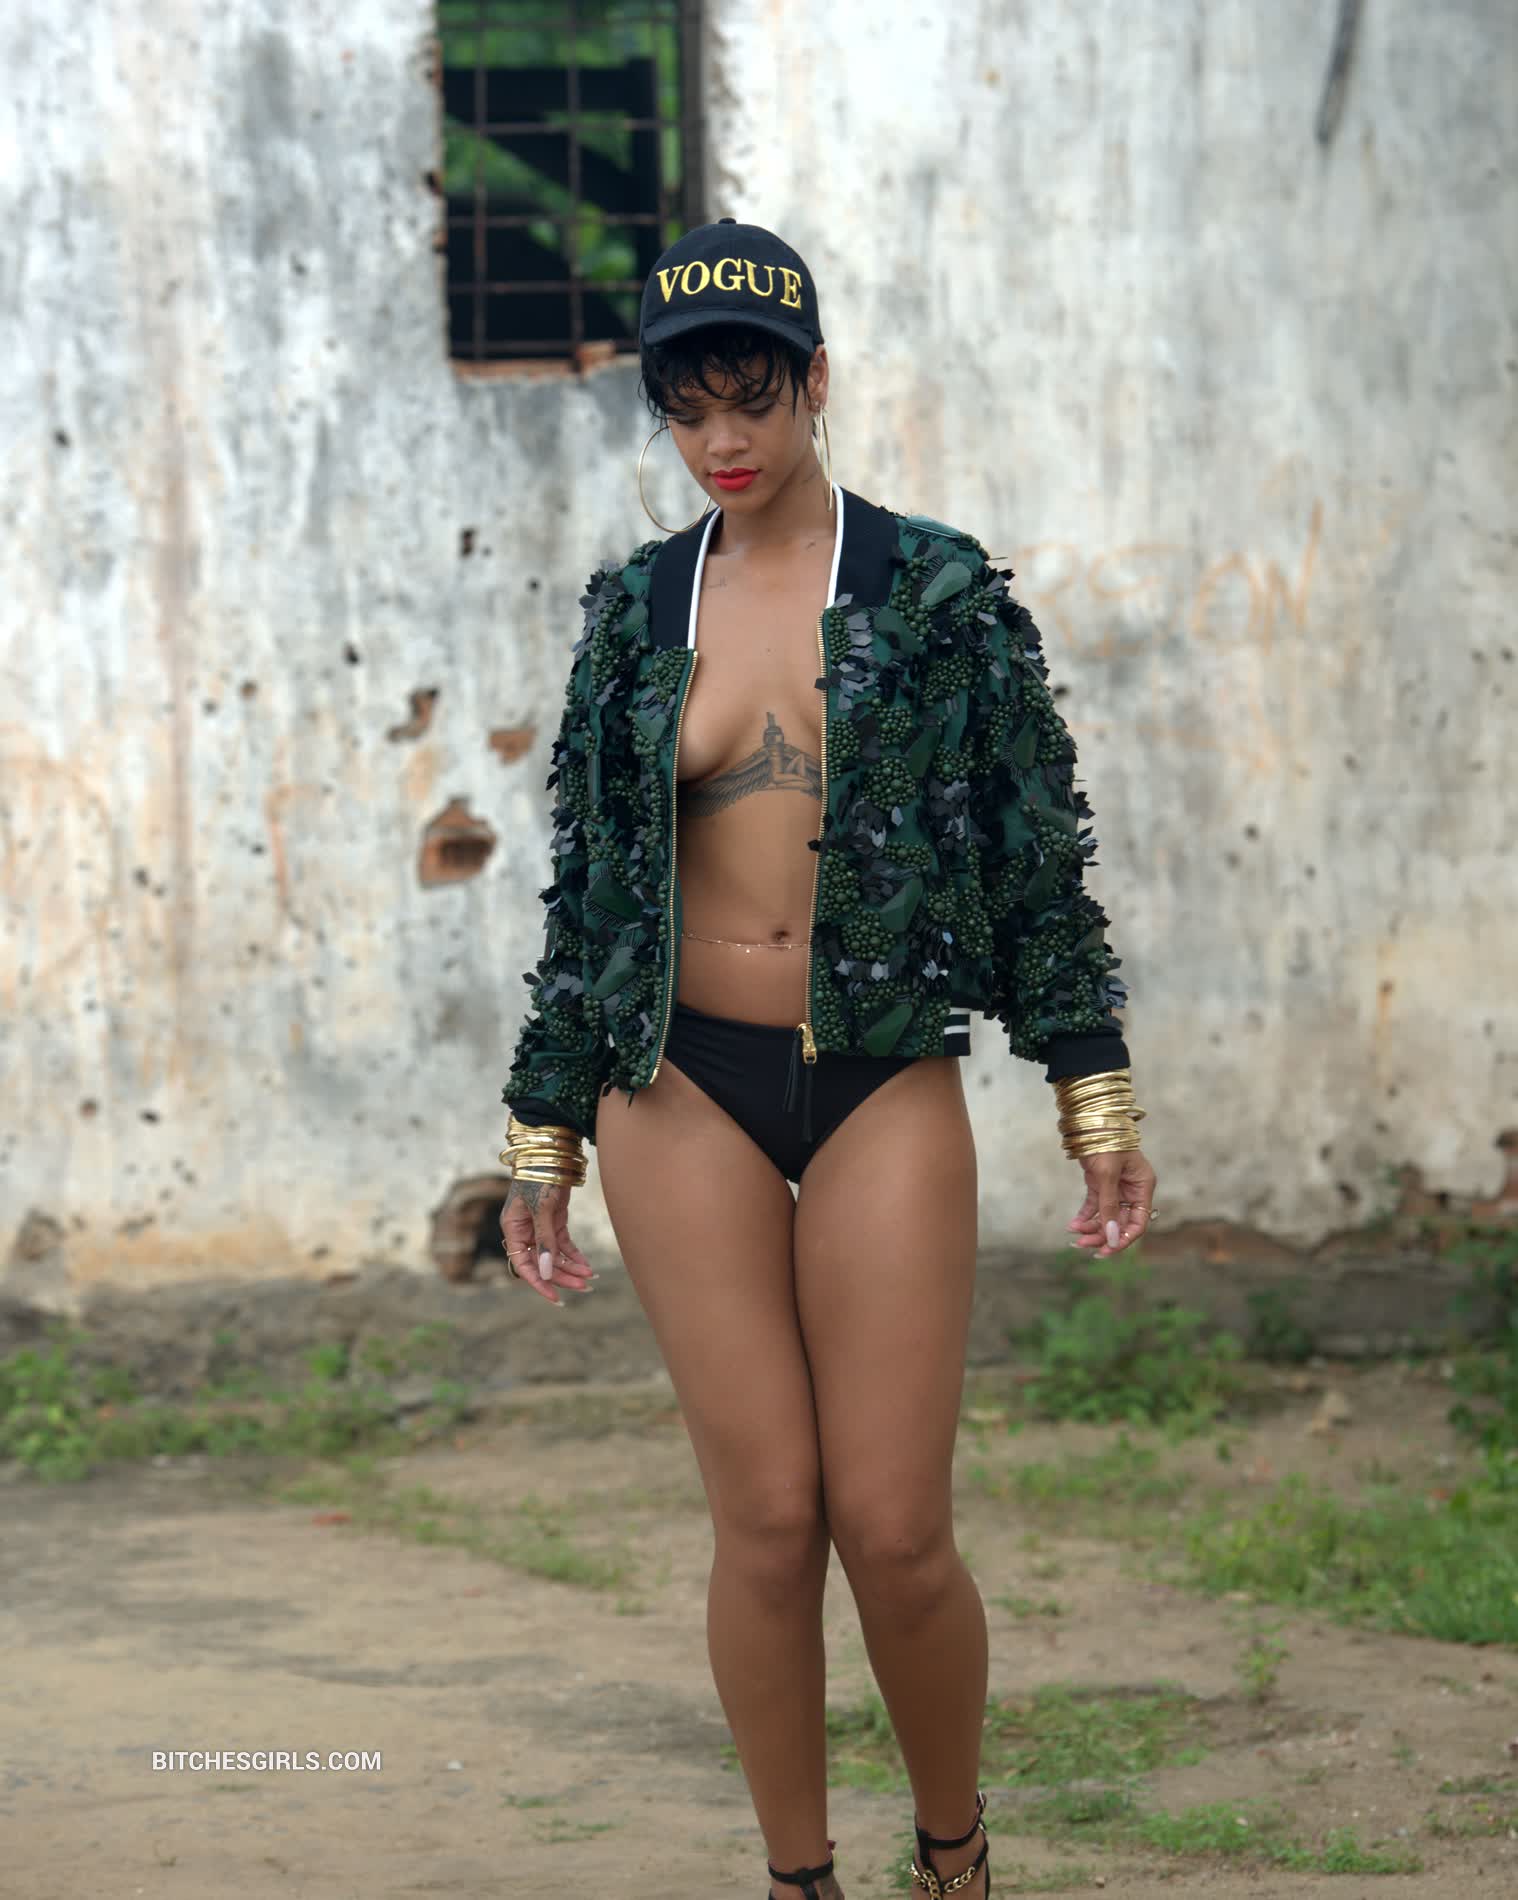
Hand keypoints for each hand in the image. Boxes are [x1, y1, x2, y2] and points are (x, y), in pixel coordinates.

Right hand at [499, 1179, 596, 1305]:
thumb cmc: (541, 1176)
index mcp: (513, 1229)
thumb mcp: (542, 1208)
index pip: (523, 1264)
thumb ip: (545, 1240)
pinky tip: (587, 1265)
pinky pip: (563, 1245)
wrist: (554, 1151)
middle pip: (542, 1263)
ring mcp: (540, 1226)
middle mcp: (524, 1231)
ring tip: (590, 1277)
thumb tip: (546, 1271)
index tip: (556, 1298)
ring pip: (554, 1256)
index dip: (539, 1282)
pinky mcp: (554, 1220)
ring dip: (571, 1267)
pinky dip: (575, 1255)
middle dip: (562, 1275)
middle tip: (584, 1286)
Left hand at [1067, 1147, 1157, 1257]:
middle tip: (1083, 1246)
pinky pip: (1094, 1206)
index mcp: (1143, 1187)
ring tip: (1074, 1236)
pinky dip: (1084, 1216)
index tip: (1106, 1250)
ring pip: (1106, 1216)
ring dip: (1091, 1228)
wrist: (1089, 1119)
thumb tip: (1112, 1238)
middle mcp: (1132, 1189)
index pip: (1138, 1222)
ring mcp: (1116, 1187)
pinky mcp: (1100, 1183)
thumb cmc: (1105, 1141)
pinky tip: (1072, 1225)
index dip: (1124, 1239)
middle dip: (1103, 1235)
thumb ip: (1109, 1207)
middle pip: (1120, 1222)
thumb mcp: (1107, 1175)